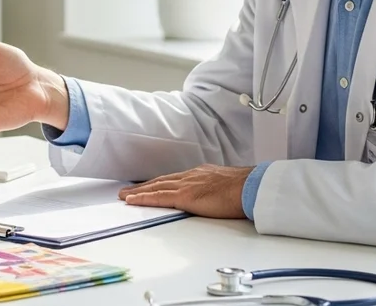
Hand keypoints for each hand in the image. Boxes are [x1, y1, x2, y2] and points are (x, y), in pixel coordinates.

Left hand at [118, 164, 253, 218]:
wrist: (251, 187)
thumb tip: (216, 197)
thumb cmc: (245, 189)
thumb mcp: (226, 186)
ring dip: (138, 192)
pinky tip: (132, 201)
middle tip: (128, 191)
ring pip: (156, 187)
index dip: (159, 183)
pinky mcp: (185, 196)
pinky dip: (143, 198)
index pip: (174, 179)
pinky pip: (158, 197)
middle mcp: (190, 176)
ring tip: (125, 196)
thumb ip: (216, 190)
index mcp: (200, 174)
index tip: (149, 186)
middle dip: (144, 186)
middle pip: (161, 181)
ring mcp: (186, 185)